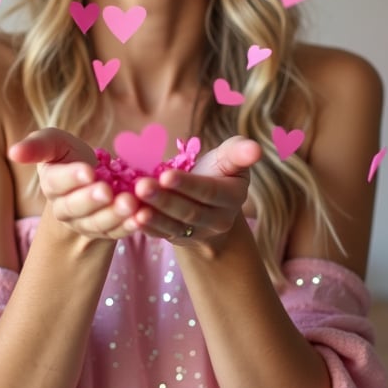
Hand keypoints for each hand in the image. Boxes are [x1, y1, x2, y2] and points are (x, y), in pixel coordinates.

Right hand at [8, 128, 139, 240]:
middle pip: (76, 207)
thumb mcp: (55, 143)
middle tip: (108, 190)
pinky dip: (130, 226)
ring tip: (131, 204)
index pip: (58, 182)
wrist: (90, 178)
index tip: (88, 170)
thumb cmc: (68, 156)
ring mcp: (86, 223)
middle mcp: (66, 208)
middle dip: (92, 199)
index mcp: (52, 184)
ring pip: (98, 222)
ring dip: (114, 215)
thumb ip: (37, 146)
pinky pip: (117, 232)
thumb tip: (13, 152)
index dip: (72, 177)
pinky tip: (142, 217)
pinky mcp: (107, 231)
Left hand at [128, 136, 261, 242]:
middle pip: (188, 211)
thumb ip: (239, 152)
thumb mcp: (230, 159)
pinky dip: (146, 228)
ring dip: (152, 216)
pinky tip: (130, 218)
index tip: (166, 175)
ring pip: (174, 225)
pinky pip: (162, 235)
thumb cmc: (218, 171)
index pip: (208, 192)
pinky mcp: (178, 239)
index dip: (187, 185)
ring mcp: (197, 233)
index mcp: (232, 197)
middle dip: (163, 199)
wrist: (209, 201)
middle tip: (141, 186)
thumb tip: (256, 148)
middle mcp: (217, 220)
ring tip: (131, 204)